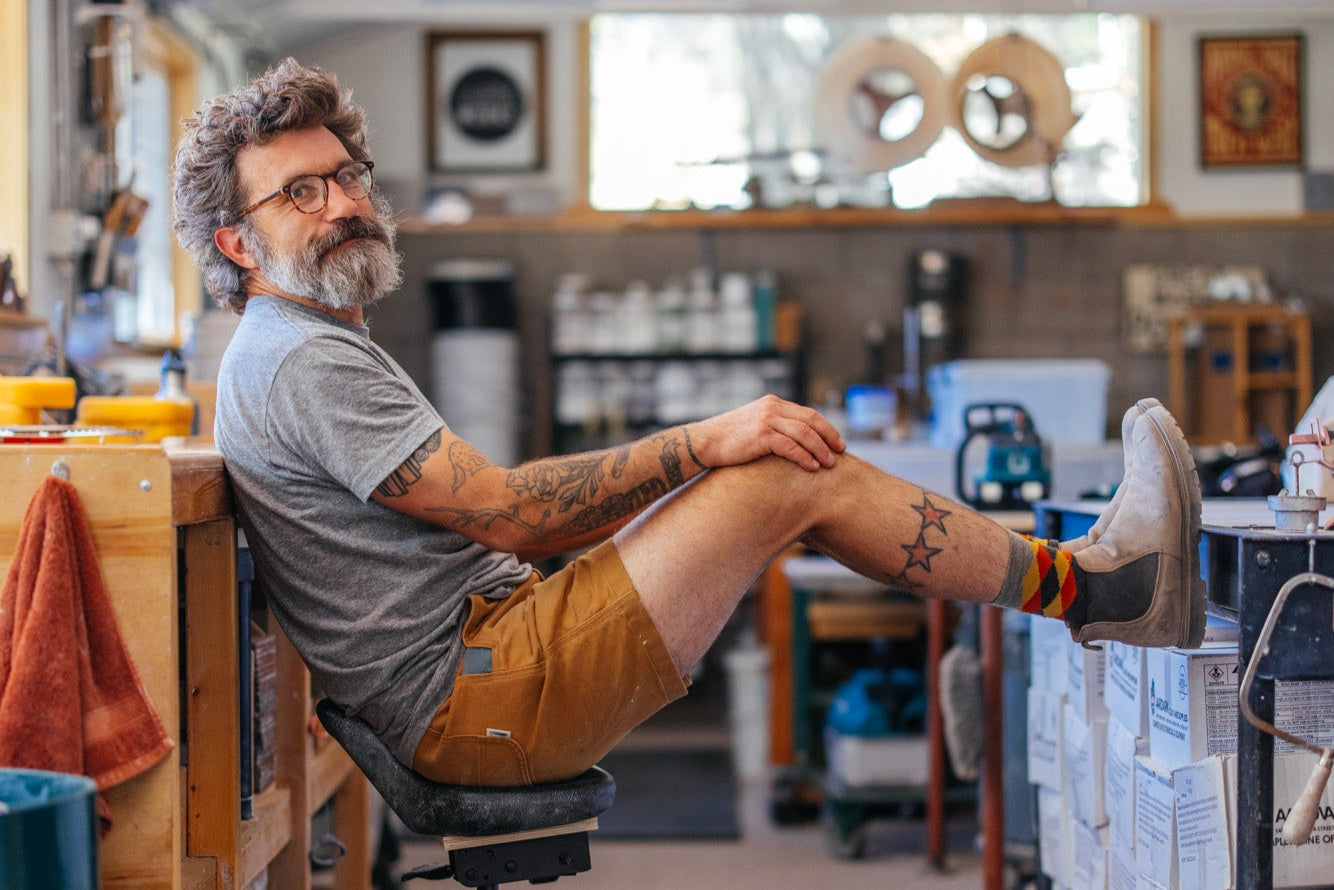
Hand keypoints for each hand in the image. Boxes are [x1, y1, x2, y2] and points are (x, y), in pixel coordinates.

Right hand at [689, 395, 845, 471]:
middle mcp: (772, 407)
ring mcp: (767, 419)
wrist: (704, 442)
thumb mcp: (754, 426)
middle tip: (841, 452)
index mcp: (773, 403)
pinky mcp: (761, 434)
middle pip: (812, 420)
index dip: (826, 428)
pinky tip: (813, 467)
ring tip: (830, 464)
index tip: (837, 442)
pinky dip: (805, 457)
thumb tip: (794, 443)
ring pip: (805, 433)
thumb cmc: (728, 440)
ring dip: (820, 450)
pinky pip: (791, 446)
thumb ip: (773, 427)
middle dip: (829, 437)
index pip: (808, 413)